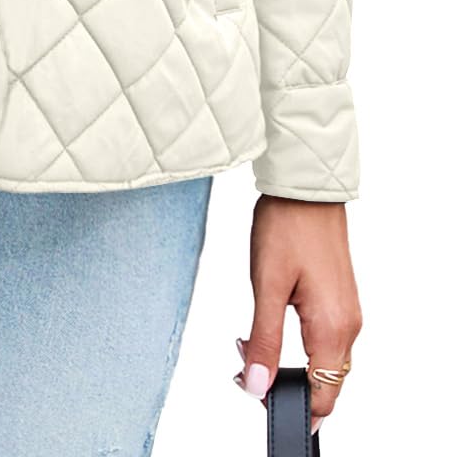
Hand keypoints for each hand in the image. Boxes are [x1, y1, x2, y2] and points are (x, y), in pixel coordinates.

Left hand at [236, 196, 362, 434]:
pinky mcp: (340, 300)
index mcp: (334, 329)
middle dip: (286, 384)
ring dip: (291, 364)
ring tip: (251, 344)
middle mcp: (348, 326)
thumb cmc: (287, 227)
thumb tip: (258, 385)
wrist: (305, 188)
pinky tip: (272, 324)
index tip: (256, 395)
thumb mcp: (266, 286)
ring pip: (324, 362)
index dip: (291, 405)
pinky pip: (325, 339)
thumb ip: (264, 340)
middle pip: (326, 383)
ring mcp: (347, 313)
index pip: (323, 395)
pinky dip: (300, 345)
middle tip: (246, 364)